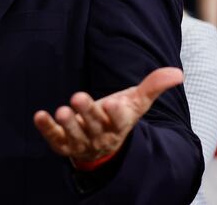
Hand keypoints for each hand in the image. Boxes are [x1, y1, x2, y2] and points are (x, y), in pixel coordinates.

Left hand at [33, 67, 182, 162]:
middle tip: (78, 96)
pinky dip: (46, 128)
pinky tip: (39, 115)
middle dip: (88, 113)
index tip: (114, 103)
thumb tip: (178, 72)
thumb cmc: (118, 117)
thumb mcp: (135, 102)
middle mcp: (101, 136)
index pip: (121, 121)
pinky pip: (55, 139)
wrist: (101, 145)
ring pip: (75, 135)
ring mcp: (82, 142)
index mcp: (120, 125)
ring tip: (62, 110)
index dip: (116, 113)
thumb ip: (153, 86)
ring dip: (68, 124)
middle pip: (95, 126)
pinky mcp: (64, 144)